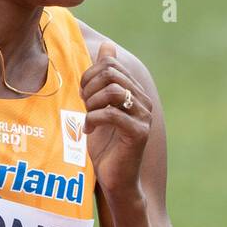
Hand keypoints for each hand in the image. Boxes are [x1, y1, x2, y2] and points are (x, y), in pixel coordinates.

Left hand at [79, 41, 151, 199]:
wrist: (116, 181)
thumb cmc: (105, 147)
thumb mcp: (98, 107)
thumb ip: (102, 79)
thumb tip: (107, 45)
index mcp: (135, 92)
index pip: (110, 66)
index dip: (88, 76)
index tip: (82, 95)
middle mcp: (143, 101)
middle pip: (111, 74)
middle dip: (89, 87)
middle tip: (83, 106)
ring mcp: (144, 117)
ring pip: (113, 92)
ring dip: (92, 103)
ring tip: (88, 117)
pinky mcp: (138, 133)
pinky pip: (112, 114)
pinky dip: (93, 120)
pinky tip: (88, 131)